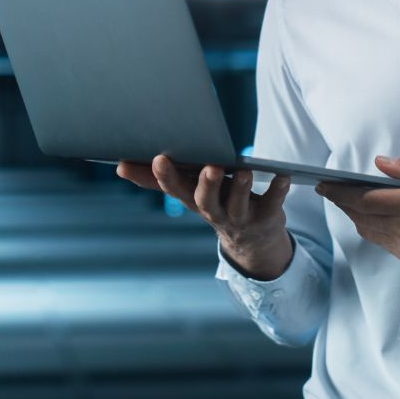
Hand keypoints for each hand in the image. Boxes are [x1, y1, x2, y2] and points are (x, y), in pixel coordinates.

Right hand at [116, 155, 293, 279]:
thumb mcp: (188, 192)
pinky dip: (277, 190)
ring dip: (240, 187)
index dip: (165, 176)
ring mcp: (240, 217)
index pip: (175, 190)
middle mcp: (215, 212)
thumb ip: (157, 179)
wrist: (252, 241)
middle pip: (206, 200)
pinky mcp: (267, 217)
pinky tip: (281, 176)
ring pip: (238, 204)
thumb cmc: (216, 203)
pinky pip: (273, 204)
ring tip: (243, 169)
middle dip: (206, 184)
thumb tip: (119, 165)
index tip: (158, 157)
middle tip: (209, 166)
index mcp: (193, 201)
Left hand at [316, 155, 399, 296]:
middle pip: (361, 217)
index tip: (323, 183)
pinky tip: (377, 218)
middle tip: (331, 189)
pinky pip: (385, 245)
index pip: (363, 200)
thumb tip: (379, 164)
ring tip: (351, 202)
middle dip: (343, 203)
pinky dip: (374, 230)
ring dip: (357, 217)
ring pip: (370, 233)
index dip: (339, 192)